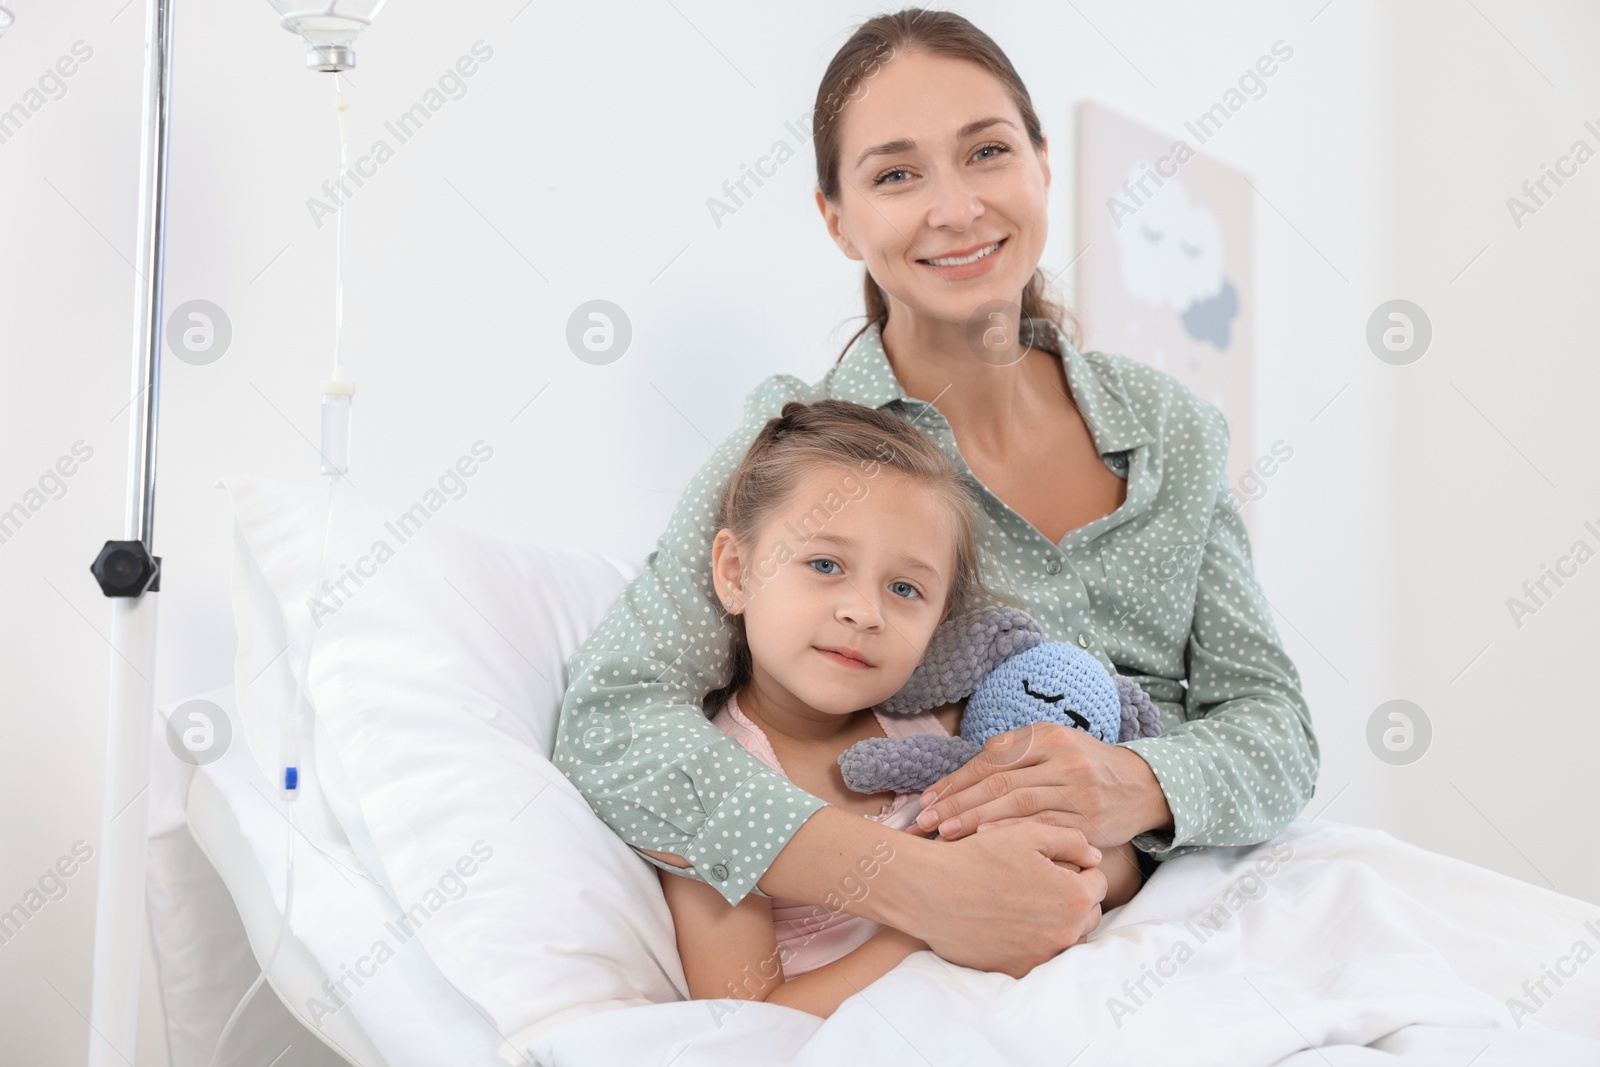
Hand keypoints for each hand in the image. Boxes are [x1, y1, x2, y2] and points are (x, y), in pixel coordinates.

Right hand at [887, 822, 1107, 976]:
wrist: (931, 892)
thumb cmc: (979, 857)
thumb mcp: (1028, 834)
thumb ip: (1072, 841)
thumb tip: (1094, 856)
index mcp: (1073, 897)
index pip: (1098, 883)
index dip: (1080, 868)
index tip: (1056, 863)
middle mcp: (1065, 933)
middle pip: (1088, 914)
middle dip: (1073, 897)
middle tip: (1042, 882)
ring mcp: (1043, 956)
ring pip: (1068, 938)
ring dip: (1058, 922)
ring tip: (1027, 903)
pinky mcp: (1019, 971)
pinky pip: (1042, 957)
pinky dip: (1035, 942)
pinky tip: (1012, 924)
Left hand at [913, 722, 1172, 848]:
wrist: (1144, 786)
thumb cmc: (1086, 767)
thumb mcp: (1055, 746)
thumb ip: (1014, 755)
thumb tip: (960, 776)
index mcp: (1047, 735)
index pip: (991, 758)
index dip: (956, 780)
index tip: (927, 800)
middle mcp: (1062, 758)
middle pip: (999, 781)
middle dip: (957, 802)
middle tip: (924, 822)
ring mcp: (1077, 789)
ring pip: (1017, 803)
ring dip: (975, 819)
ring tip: (944, 833)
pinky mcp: (1088, 820)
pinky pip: (1043, 826)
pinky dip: (1011, 831)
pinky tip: (986, 840)